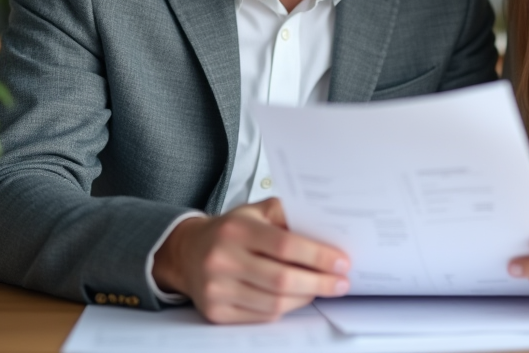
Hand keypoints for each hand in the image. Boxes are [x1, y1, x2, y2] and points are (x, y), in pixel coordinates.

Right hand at [152, 198, 349, 322]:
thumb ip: (287, 216)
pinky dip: (285, 309)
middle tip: (341, 282)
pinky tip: (296, 298)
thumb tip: (326, 231)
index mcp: (236, 229)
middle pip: (282, 280)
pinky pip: (262, 316)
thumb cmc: (230, 230)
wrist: (187, 253)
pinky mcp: (216, 312)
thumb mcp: (255, 212)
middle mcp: (222, 259)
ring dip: (305, 298)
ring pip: (274, 303)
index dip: (317, 256)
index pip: (285, 245)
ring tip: (321, 288)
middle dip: (319, 283)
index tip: (342, 262)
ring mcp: (216, 289)